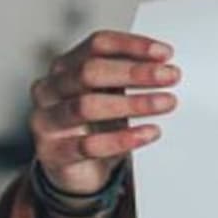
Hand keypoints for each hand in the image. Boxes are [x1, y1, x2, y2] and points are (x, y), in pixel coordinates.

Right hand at [29, 30, 179, 194]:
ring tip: (165, 103)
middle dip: (135, 72)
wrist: (74, 172)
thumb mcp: (110, 96)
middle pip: (90, 71)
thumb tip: (166, 68)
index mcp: (66, 67)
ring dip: (133, 103)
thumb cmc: (94, 127)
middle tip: (170, 76)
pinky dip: (123, 138)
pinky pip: (90, 145)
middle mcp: (51, 89)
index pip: (97, 45)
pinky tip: (148, 133)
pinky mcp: (54, 152)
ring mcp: (48, 120)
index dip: (131, 46)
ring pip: (87, 106)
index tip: (164, 53)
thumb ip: (129, 79)